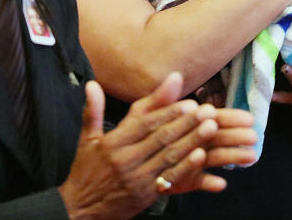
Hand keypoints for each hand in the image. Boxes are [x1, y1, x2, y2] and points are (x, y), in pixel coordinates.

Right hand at [58, 73, 255, 218]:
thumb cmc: (85, 171)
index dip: (168, 112)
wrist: (80, 208)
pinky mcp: (145, 195)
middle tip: (207, 111)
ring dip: (192, 141)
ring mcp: (137, 178)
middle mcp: (125, 159)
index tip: (189, 103)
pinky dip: (186, 167)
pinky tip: (201, 156)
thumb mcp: (86, 139)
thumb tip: (91, 83)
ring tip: (211, 128)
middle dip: (187, 123)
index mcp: (113, 142)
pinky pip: (169, 178)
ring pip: (169, 156)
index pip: (145, 123)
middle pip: (161, 138)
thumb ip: (93, 110)